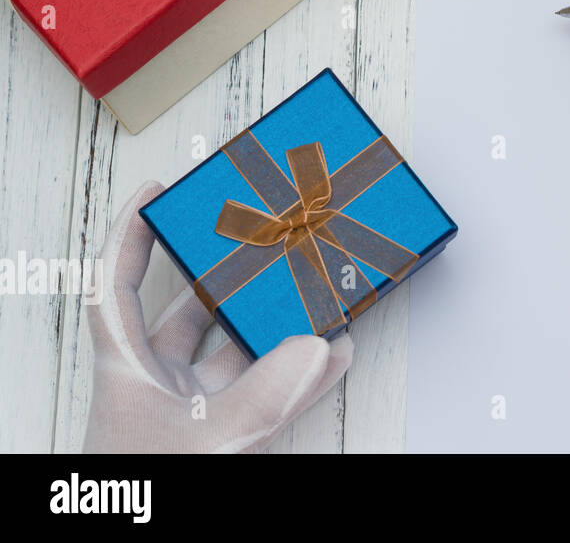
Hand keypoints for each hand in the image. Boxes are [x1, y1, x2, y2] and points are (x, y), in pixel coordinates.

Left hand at [82, 183, 352, 452]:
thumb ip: (263, 396)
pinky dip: (302, 374)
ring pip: (238, 351)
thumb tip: (318, 346)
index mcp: (126, 371)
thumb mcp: (205, 444)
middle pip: (189, 311)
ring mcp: (192, 410)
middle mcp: (158, 383)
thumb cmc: (146, 496)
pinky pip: (269, 392)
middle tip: (265, 239)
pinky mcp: (226, 435)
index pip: (116, 285)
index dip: (131, 233)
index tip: (157, 190)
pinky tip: (336, 354)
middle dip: (231, 275)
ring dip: (279, 325)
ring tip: (316, 290)